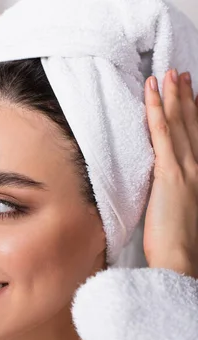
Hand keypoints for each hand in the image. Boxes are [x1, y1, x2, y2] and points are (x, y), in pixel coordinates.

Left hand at [143, 69, 197, 277]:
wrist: (181, 260)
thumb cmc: (179, 246)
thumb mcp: (182, 214)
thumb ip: (177, 195)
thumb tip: (166, 189)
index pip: (197, 139)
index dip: (194, 115)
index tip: (190, 97)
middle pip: (191, 125)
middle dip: (185, 97)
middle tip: (179, 75)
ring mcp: (186, 169)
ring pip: (178, 123)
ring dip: (172, 96)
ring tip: (166, 74)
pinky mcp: (170, 173)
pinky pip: (162, 133)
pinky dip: (156, 110)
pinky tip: (151, 92)